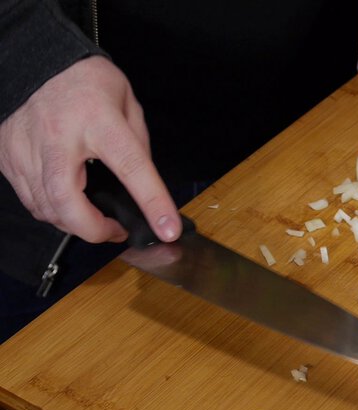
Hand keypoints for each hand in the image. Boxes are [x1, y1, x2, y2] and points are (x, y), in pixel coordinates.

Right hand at [0, 56, 180, 243]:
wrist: (34, 57)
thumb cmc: (84, 79)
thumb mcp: (126, 101)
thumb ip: (137, 143)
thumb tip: (143, 184)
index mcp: (99, 121)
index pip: (131, 167)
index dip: (152, 202)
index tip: (167, 228)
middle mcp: (59, 137)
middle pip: (68, 202)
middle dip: (94, 230)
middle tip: (114, 230)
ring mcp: (26, 148)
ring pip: (45, 207)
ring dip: (74, 222)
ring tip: (94, 216)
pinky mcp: (7, 156)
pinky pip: (29, 198)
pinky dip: (51, 209)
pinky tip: (68, 201)